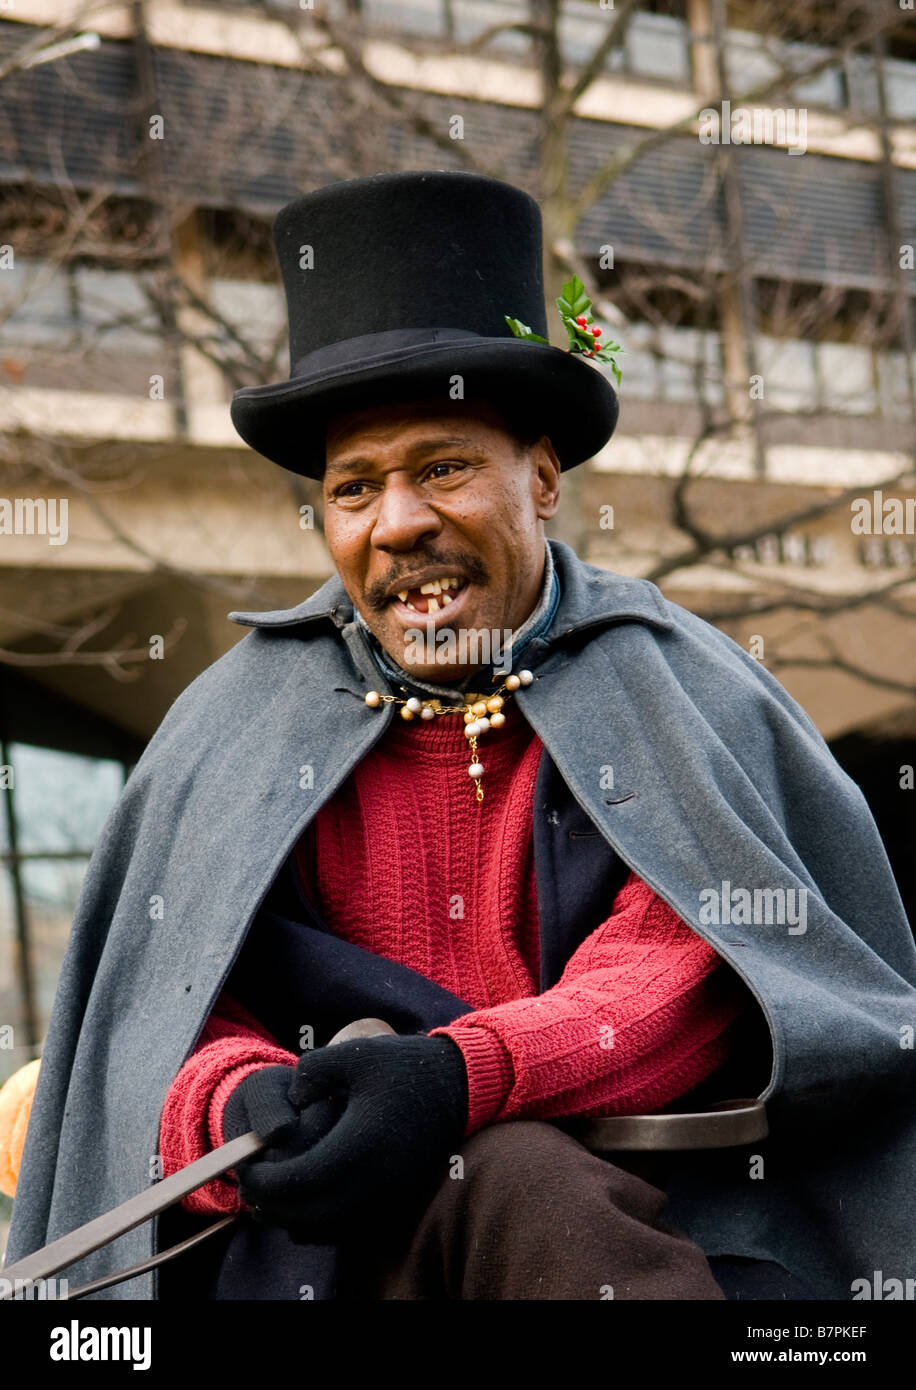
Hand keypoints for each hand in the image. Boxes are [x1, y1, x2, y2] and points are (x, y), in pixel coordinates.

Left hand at [223, 1034, 467, 1242]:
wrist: (458, 1087)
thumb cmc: (403, 1067)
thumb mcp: (354, 1054)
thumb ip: (311, 1070)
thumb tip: (290, 1104)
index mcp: (360, 1145)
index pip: (299, 1180)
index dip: (264, 1179)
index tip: (245, 1165)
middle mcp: (375, 1181)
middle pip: (307, 1215)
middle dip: (271, 1204)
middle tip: (249, 1186)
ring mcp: (387, 1196)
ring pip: (326, 1228)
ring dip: (291, 1218)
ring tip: (271, 1194)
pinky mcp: (395, 1201)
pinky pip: (348, 1228)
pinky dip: (318, 1222)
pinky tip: (306, 1199)